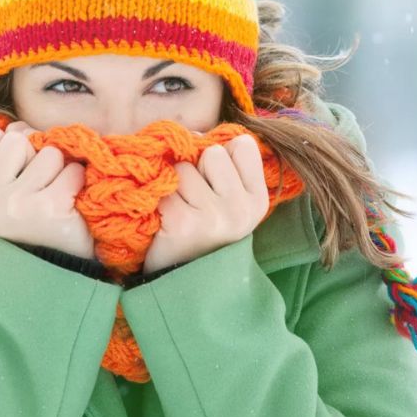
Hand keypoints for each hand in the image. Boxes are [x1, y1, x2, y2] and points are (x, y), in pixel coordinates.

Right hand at [0, 119, 94, 259]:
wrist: (54, 265)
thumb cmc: (29, 216)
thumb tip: (13, 123)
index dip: (16, 145)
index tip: (21, 170)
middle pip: (18, 139)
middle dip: (36, 153)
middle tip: (40, 183)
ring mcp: (16, 205)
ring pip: (47, 152)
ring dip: (59, 167)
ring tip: (54, 191)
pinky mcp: (48, 209)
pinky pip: (71, 169)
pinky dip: (77, 179)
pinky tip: (70, 199)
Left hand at [142, 133, 269, 273]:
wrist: (183, 283)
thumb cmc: (203, 233)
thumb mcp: (229, 203)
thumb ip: (226, 168)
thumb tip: (196, 132)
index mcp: (257, 199)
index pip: (242, 144)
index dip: (221, 154)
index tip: (213, 179)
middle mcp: (241, 208)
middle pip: (212, 152)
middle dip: (196, 168)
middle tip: (194, 200)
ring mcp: (215, 215)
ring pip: (185, 167)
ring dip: (175, 184)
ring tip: (180, 210)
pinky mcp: (184, 222)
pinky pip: (165, 185)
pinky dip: (159, 199)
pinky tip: (166, 220)